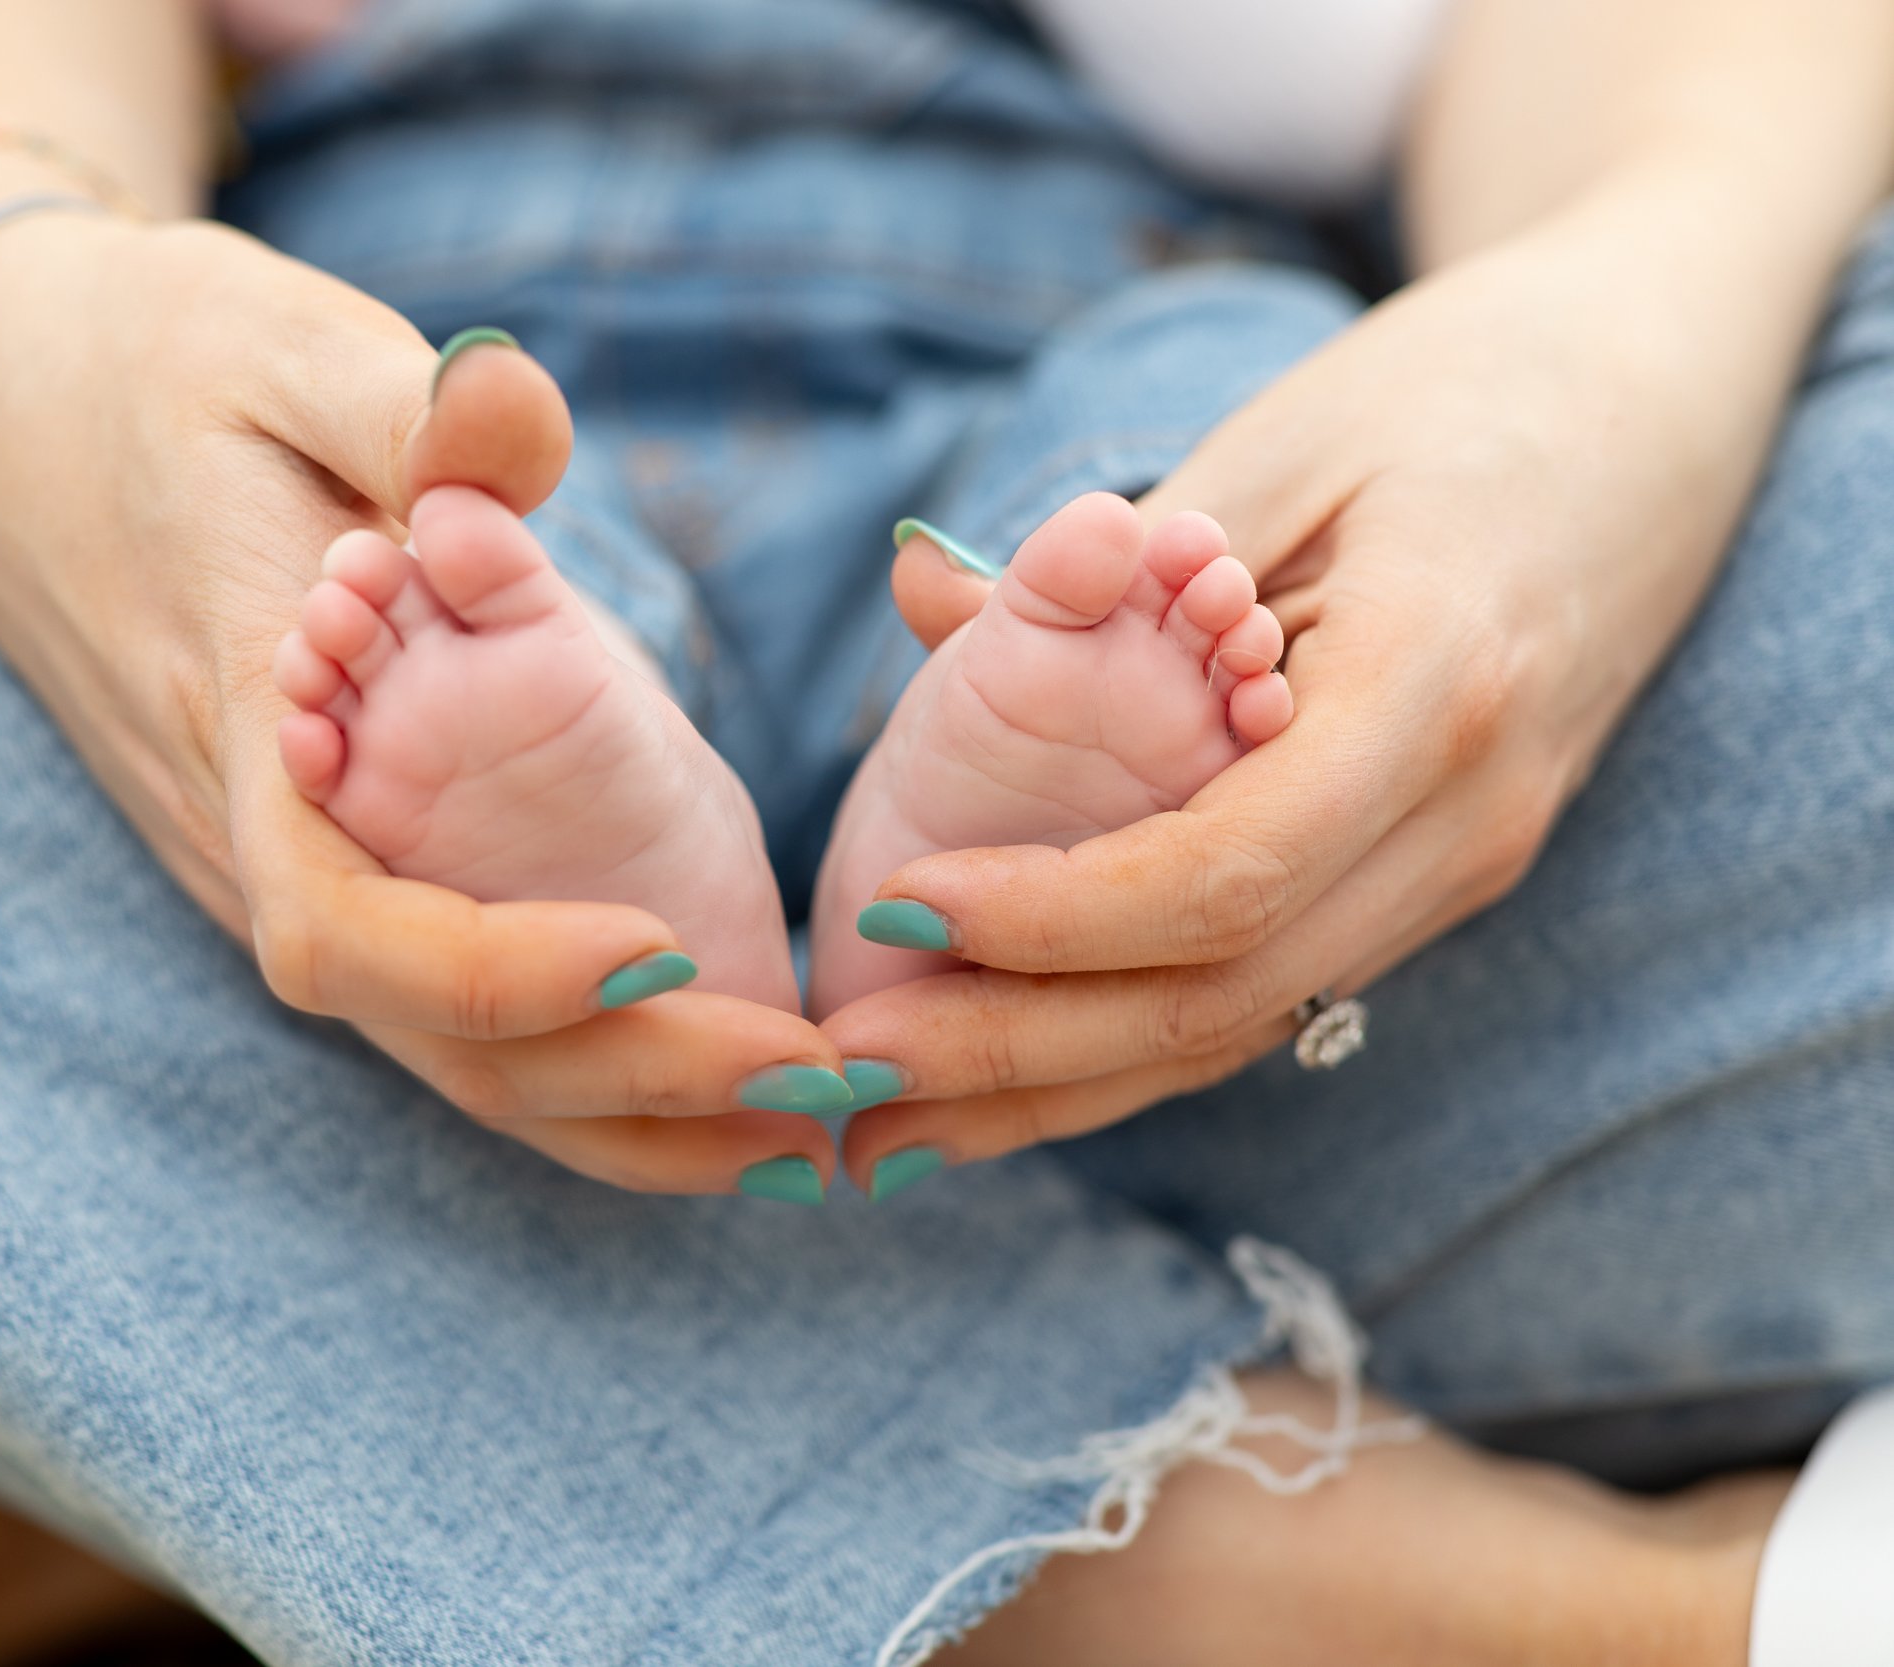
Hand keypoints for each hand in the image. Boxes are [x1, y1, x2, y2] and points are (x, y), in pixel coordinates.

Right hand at [0, 216, 842, 1194]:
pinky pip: (434, 1003)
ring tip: (802, 1130)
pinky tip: (708, 1071)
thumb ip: (398, 403)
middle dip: (613, 1077)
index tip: (660, 951)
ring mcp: (274, 860)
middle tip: (810, 1081)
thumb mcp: (273, 343)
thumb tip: (515, 415)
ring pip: (431, 1045)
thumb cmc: (152, 365)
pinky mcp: (315, 851)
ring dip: (614, 1103)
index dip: (495, 972)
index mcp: (245, 723)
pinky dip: (573, 1058)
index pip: (341, 925)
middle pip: (417, 1030)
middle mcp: (251, 833)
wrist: (7, 400)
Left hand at [821, 190, 1788, 1183]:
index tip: (895, 914)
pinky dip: (1131, 1038)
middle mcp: (1466, 818)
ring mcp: (1463, 864)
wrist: (1658, 404)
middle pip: (1224, 991)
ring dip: (1060, 1082)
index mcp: (1438, 689)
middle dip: (1020, 1048)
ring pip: (1246, 1024)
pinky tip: (1009, 1067)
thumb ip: (1112, 558)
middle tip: (848, 1071)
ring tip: (889, 1119)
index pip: (1226, 871)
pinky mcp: (1433, 875)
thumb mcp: (1286, 437)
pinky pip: (1271, 987)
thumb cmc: (1468, 386)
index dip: (1052, 918)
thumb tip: (920, 598)